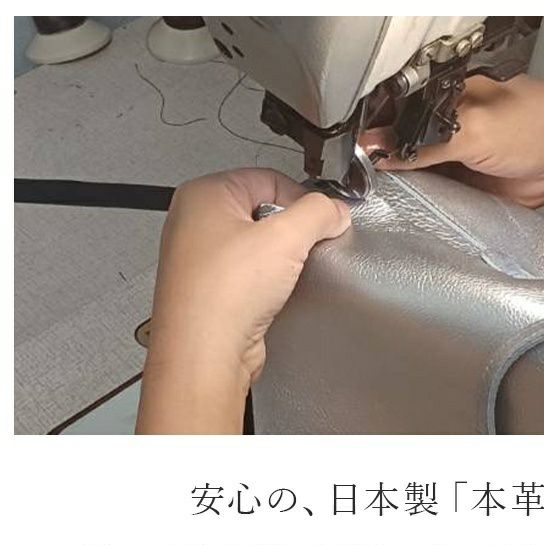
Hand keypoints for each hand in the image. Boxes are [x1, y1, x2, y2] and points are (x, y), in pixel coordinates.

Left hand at [136, 168, 350, 432]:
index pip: (267, 179)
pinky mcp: (210, 292)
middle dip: (290, 231)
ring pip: (256, 246)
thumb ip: (319, 213)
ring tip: (283, 277)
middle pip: (262, 211)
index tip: (323, 220)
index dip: (301, 198)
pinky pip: (248, 276)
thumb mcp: (286, 237)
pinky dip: (266, 283)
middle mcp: (195, 224)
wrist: (205, 353)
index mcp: (204, 195)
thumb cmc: (224, 294)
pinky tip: (271, 296)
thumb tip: (335, 211)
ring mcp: (199, 260)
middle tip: (303, 250)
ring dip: (279, 261)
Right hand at [361, 74, 543, 215]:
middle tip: (361, 167)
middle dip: (385, 151)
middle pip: (405, 136)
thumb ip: (425, 141)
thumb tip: (381, 148)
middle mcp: (452, 121)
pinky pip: (432, 191)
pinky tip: (400, 200)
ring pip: (415, 166)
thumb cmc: (539, 130)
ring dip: (398, 178)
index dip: (380, 122)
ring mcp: (457, 155)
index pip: (404, 105)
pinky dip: (417, 197)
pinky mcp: (464, 185)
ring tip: (374, 187)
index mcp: (454, 93)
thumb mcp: (475, 128)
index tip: (358, 143)